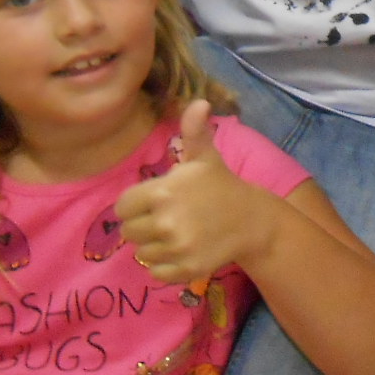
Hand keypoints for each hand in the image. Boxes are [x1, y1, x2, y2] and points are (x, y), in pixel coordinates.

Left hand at [117, 102, 259, 282]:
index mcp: (163, 192)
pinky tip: (181, 251)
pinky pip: (155, 272)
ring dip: (154, 246)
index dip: (136, 205)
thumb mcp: (205, 157)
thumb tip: (200, 101)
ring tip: (176, 235)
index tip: (155, 203)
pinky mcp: (185, 269)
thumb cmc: (221, 186)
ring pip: (141, 252)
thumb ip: (194, 131)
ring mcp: (176, 247)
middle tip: (167, 219)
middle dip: (144, 226)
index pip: (123, 207)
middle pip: (128, 232)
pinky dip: (164, 266)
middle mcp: (166, 221)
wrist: (252, 220)